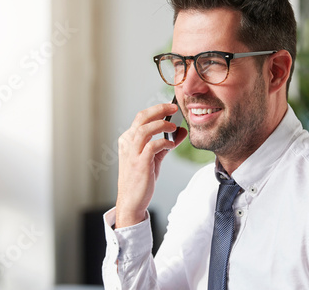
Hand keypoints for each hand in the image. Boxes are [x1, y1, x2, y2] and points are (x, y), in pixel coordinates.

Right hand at [115, 103, 187, 227]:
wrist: (132, 201)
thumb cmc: (141, 180)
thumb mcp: (154, 158)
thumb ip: (166, 144)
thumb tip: (180, 131)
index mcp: (128, 140)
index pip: (141, 118)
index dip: (157, 110)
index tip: (171, 107)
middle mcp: (127, 143)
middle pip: (141, 118)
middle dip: (159, 110)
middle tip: (174, 108)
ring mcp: (132, 153)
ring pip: (145, 129)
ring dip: (161, 125)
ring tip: (173, 126)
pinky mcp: (139, 163)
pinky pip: (152, 146)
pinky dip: (163, 142)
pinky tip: (171, 144)